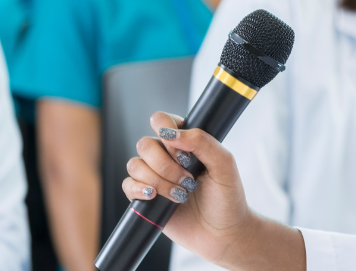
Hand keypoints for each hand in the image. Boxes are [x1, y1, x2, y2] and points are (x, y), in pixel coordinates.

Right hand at [122, 112, 253, 264]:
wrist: (223, 234)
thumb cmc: (228, 198)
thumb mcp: (224, 165)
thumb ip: (202, 142)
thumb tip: (170, 133)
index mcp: (186, 143)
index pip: (162, 120)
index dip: (166, 129)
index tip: (180, 148)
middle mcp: (168, 157)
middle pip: (145, 143)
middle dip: (165, 164)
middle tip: (188, 179)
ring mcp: (155, 177)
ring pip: (135, 164)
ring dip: (158, 180)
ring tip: (181, 194)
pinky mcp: (145, 198)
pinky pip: (127, 185)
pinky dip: (139, 189)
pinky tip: (155, 197)